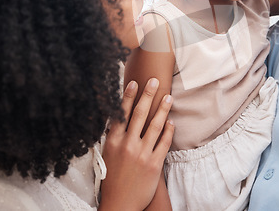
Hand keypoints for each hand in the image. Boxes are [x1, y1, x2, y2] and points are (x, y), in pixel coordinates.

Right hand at [99, 79, 173, 210]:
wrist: (120, 204)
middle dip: (148, 95)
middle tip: (155, 80)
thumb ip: (114, 137)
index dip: (128, 97)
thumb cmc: (112, 179)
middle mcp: (127, 145)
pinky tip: (172, 121)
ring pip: (155, 125)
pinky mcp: (154, 164)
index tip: (134, 82)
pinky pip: (164, 142)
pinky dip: (169, 130)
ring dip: (162, 109)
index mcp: (113, 142)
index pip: (121, 114)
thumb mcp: (107, 155)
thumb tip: (119, 117)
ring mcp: (142, 154)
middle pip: (139, 114)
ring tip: (168, 97)